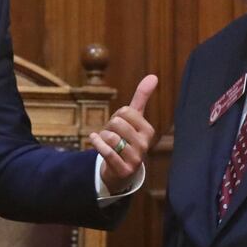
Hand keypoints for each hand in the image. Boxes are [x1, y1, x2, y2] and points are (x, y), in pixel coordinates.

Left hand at [91, 74, 158, 194]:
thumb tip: (153, 76)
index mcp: (148, 130)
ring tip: (105, 142)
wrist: (120, 171)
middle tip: (111, 135)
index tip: (118, 125)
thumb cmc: (126, 140)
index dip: (116, 115)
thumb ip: (142, 97)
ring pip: (111, 137)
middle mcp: (145, 145)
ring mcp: (135, 159)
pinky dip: (97, 144)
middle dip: (108, 127)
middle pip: (117, 123)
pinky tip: (93, 140)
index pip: (125, 111)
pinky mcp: (123, 170)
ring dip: (102, 138)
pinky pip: (107, 152)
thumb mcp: (134, 119)